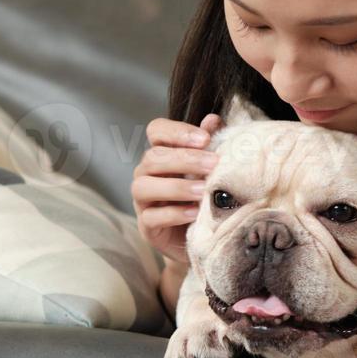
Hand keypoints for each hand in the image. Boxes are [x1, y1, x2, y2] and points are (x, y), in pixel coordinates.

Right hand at [132, 112, 222, 266]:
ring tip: (202, 191)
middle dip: (185, 159)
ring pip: (144, 186)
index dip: (177, 131)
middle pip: (153, 157)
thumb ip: (209, 146)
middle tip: (213, 164)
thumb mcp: (210, 171)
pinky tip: (194, 213)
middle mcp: (146, 173)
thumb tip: (213, 119)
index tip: (205, 139)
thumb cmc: (205, 197)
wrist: (204, 238)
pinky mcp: (147, 226)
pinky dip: (173, 213)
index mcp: (162, 154)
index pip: (156, 131)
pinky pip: (152, 217)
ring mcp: (143, 200)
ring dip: (176, 187)